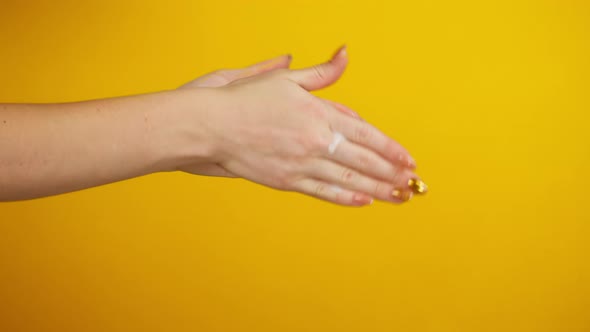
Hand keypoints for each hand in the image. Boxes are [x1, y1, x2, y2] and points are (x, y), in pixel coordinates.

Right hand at [182, 46, 420, 205]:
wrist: (213, 126)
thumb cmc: (247, 100)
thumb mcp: (287, 79)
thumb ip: (322, 72)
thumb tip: (345, 53)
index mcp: (319, 114)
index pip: (366, 135)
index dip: (390, 148)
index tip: (408, 159)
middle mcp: (316, 141)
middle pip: (363, 161)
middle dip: (391, 173)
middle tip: (412, 183)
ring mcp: (302, 164)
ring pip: (348, 181)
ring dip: (377, 190)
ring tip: (398, 197)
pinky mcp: (287, 181)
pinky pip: (323, 192)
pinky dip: (346, 198)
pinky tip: (363, 202)